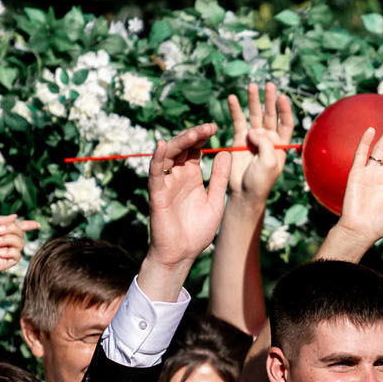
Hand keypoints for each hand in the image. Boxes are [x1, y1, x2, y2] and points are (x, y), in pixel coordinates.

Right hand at [144, 124, 231, 270]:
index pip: (195, 150)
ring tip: (194, 134)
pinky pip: (155, 173)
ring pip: (169, 155)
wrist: (183, 254)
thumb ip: (219, 178)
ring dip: (180, 142)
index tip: (216, 127)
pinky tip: (162, 145)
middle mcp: (178, 176)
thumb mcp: (215, 201)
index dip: (203, 137)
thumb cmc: (197, 231)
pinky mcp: (157, 194)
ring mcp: (166, 183)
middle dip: (194, 136)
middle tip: (209, 127)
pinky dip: (157, 158)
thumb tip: (226, 152)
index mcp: (192, 177)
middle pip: (182, 148)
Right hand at [226, 83, 294, 203]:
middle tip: (269, 85)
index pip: (285, 123)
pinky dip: (235, 110)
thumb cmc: (261, 181)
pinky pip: (238, 121)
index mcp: (281, 145)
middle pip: (270, 115)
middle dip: (269, 100)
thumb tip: (253, 130)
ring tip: (252, 86)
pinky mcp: (239, 139)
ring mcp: (254, 138)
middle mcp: (268, 139)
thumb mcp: (269, 163)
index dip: (284, 110)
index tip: (282, 97)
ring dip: (254, 100)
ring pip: (254, 115)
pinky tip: (233, 98)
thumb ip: (265, 143)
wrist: (244, 192)